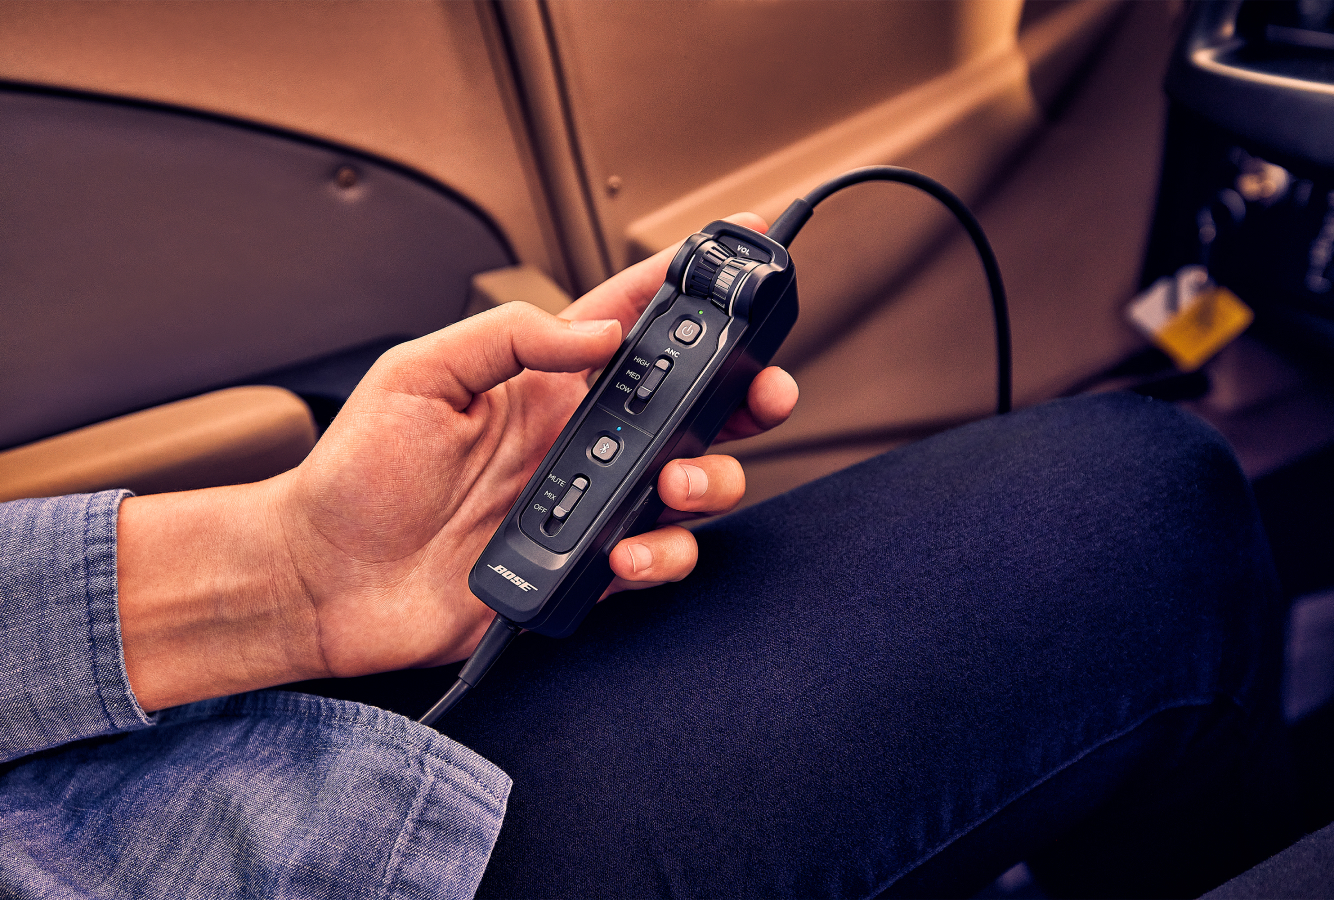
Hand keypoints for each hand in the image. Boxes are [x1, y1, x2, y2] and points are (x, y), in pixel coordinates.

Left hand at [118, 214, 797, 709]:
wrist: (323, 580)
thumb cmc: (356, 476)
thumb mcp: (417, 375)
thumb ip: (508, 338)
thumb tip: (595, 334)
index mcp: (540, 383)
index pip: (629, 318)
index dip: (686, 281)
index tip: (741, 243)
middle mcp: (574, 440)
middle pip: (686, 405)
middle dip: (743, 392)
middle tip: (764, 391)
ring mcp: (585, 504)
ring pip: (688, 482)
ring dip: (709, 479)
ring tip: (677, 482)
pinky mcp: (584, 566)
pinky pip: (655, 557)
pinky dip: (662, 555)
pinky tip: (627, 552)